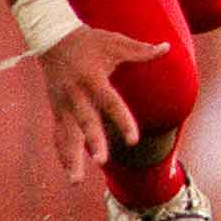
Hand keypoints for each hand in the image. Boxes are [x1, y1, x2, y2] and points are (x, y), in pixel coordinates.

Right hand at [36, 25, 169, 181]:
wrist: (53, 39)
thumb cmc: (89, 41)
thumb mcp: (115, 43)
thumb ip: (141, 50)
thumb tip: (166, 48)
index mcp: (93, 80)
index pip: (110, 104)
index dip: (122, 121)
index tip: (134, 140)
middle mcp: (76, 95)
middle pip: (85, 122)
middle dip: (92, 142)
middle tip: (102, 161)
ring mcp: (62, 104)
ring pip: (66, 135)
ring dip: (70, 158)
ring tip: (76, 181)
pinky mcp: (55, 109)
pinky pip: (58, 134)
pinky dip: (62, 152)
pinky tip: (69, 171)